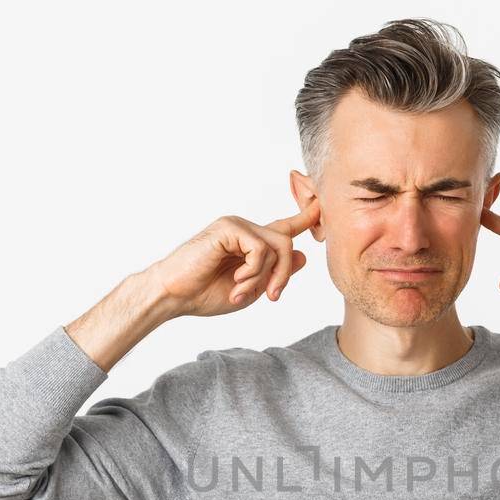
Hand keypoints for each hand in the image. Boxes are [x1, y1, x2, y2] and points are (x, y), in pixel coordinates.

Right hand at [143, 198, 319, 317]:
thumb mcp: (252, 289)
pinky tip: (236, 281)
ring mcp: (238, 226)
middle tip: (270, 297)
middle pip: (287, 242)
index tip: (324, 203)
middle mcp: (247, 229)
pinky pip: (260, 249)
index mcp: (253, 242)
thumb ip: (276, 272)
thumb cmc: (206, 294)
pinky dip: (253, 271)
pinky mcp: (229, 228)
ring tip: (242, 291)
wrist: (175, 296)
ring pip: (278, 246)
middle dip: (283, 274)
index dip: (308, 215)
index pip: (287, 225)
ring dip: (265, 276)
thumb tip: (302, 255)